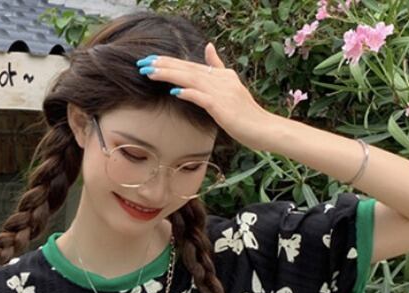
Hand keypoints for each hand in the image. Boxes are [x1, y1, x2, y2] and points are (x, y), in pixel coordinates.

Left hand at [138, 42, 271, 150]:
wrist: (265, 129)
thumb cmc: (247, 114)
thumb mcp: (232, 87)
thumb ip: (219, 68)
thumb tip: (209, 47)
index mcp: (222, 75)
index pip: (191, 66)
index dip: (170, 62)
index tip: (151, 60)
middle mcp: (221, 80)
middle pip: (188, 69)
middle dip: (164, 65)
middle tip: (143, 63)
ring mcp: (222, 93)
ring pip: (191, 80)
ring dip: (170, 75)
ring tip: (151, 73)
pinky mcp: (223, 108)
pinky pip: (202, 98)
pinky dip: (189, 93)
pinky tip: (175, 91)